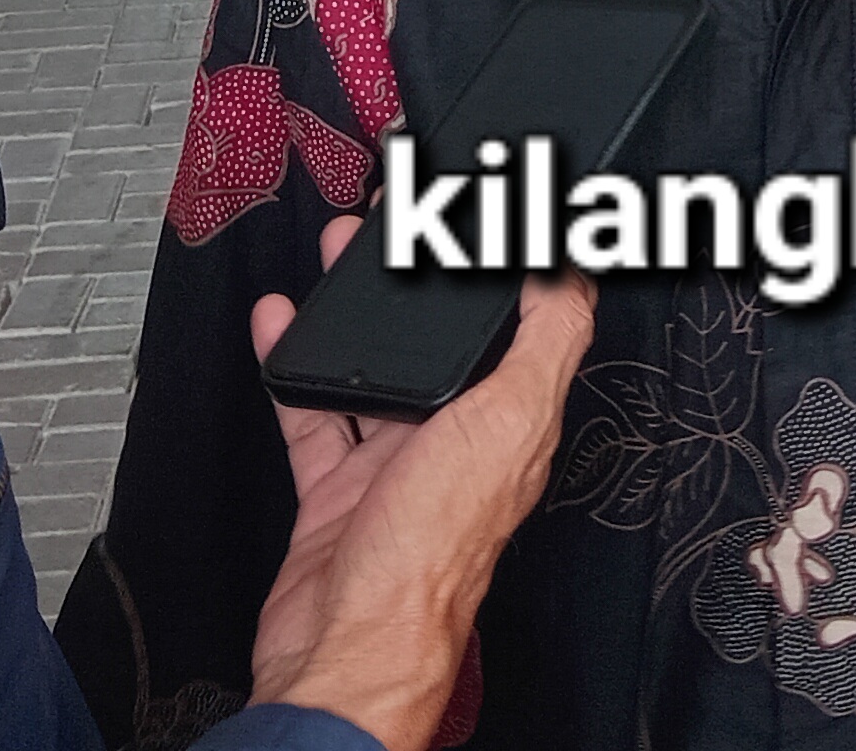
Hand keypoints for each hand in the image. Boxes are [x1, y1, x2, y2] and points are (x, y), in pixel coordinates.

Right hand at [248, 217, 595, 747]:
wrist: (347, 637)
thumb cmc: (430, 550)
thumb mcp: (508, 421)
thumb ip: (545, 343)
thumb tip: (574, 275)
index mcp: (510, 422)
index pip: (525, 327)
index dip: (512, 271)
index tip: (496, 219)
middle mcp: (456, 441)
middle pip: (440, 343)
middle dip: (419, 285)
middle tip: (394, 227)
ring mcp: (394, 464)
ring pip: (375, 369)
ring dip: (355, 316)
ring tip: (338, 256)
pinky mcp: (338, 487)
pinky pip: (316, 412)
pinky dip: (295, 367)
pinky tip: (281, 327)